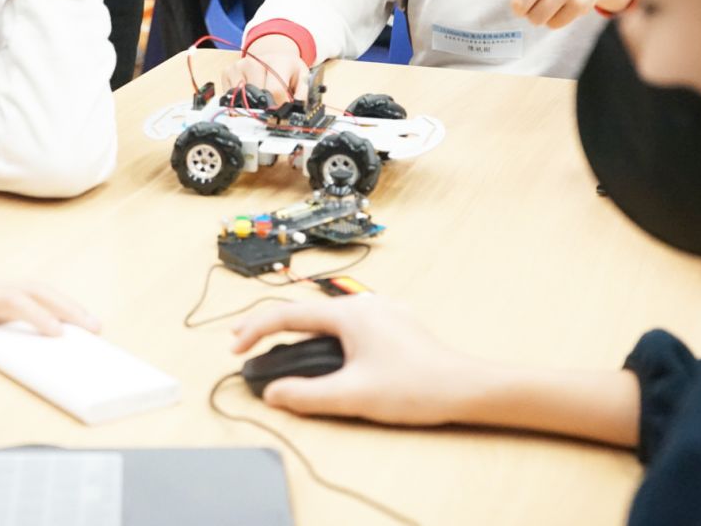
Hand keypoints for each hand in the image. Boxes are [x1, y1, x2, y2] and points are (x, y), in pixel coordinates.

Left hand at [0, 263, 98, 368]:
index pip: (14, 302)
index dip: (38, 317)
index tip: (59, 335)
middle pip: (36, 290)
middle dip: (68, 307)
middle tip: (95, 327)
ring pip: (35, 288)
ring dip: (64, 302)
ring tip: (89, 322)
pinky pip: (26, 292)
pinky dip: (50, 301)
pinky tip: (60, 316)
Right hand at [220, 34, 309, 104]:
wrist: (274, 55)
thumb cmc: (287, 69)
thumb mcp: (302, 78)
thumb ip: (301, 95)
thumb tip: (293, 111)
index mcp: (277, 62)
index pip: (274, 91)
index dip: (278, 107)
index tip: (281, 115)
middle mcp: (254, 61)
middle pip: (257, 97)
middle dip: (265, 108)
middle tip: (272, 107)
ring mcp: (238, 66)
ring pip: (242, 99)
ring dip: (252, 105)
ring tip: (262, 97)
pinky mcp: (227, 72)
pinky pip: (231, 97)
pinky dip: (240, 101)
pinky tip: (250, 94)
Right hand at [231, 295, 484, 425]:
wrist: (465, 387)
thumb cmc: (415, 387)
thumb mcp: (352, 396)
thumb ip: (306, 396)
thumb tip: (274, 394)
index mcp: (349, 314)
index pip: (287, 315)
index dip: (255, 329)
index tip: (235, 346)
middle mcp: (364, 305)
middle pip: (306, 311)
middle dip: (272, 325)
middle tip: (244, 339)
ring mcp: (382, 312)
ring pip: (329, 317)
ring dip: (300, 331)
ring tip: (279, 345)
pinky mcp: (395, 325)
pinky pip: (351, 324)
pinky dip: (327, 334)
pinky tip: (326, 349)